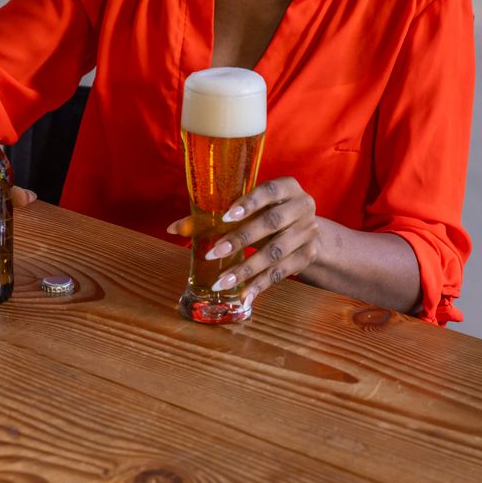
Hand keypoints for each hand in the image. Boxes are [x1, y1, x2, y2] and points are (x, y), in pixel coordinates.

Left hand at [168, 177, 319, 305]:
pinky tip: (244, 296)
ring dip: (247, 268)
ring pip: (276, 252)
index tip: (226, 216)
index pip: (268, 191)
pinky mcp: (308, 255)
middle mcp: (302, 206)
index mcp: (287, 187)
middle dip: (241, 239)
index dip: (249, 203)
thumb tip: (173, 228)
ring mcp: (308, 232)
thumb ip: (212, 215)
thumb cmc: (267, 212)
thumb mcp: (249, 208)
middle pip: (271, 223)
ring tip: (222, 282)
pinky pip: (282, 272)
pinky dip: (261, 285)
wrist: (306, 228)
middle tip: (213, 254)